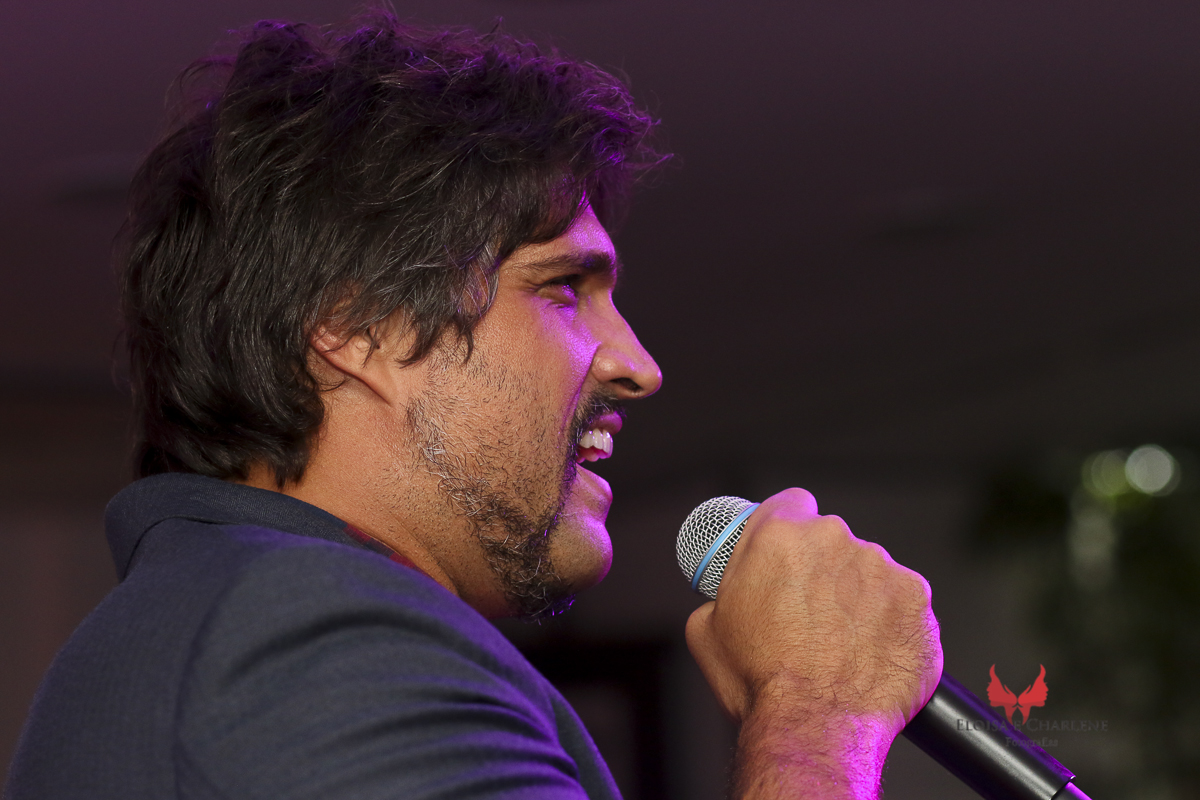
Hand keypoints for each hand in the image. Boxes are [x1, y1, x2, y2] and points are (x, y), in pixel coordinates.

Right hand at [685, 488, 941, 798]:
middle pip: (831, 541)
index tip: (788, 556)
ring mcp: (880, 568)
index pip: (792, 503)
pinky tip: (870, 653)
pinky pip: (902, 602)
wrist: (813, 728)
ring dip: (858, 598)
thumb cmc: (761, 685)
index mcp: (779, 535)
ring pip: (868, 573)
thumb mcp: (706, 629)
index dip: (788, 529)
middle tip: (809, 615)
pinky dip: (890, 623)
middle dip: (823, 570)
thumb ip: (722, 590)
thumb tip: (729, 592)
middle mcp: (834, 540)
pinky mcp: (916, 600)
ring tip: (841, 645)